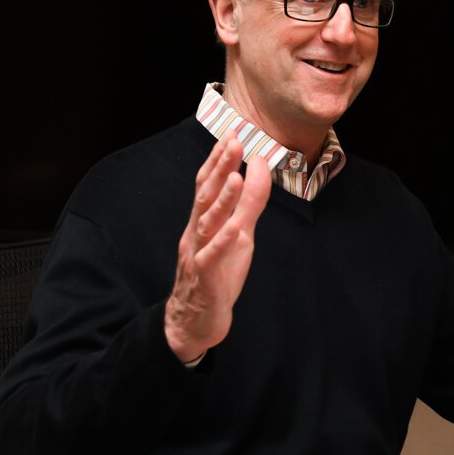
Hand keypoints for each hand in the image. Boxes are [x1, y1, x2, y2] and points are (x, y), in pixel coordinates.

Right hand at [164, 129, 271, 362]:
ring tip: (235, 175)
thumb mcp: (239, 235)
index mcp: (203, 221)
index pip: (208, 184)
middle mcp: (196, 233)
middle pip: (206, 196)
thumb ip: (248, 205)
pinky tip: (233, 228)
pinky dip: (221, 242)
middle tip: (234, 140)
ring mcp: (198, 255)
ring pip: (207, 223)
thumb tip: (259, 170)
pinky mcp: (204, 278)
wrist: (195, 321)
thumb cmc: (216, 274)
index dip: (219, 159)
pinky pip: (211, 258)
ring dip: (222, 199)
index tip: (232, 133)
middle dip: (220, 168)